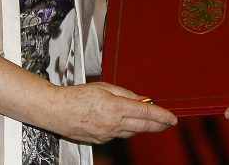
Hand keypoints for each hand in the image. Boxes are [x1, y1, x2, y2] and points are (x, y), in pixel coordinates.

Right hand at [45, 81, 177, 143]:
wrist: (57, 111)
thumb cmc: (78, 95)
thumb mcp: (105, 87)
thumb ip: (126, 94)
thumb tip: (142, 100)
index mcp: (116, 107)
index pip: (146, 112)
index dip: (162, 116)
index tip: (172, 118)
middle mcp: (114, 124)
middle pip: (143, 126)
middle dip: (159, 125)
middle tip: (169, 123)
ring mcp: (107, 135)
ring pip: (132, 132)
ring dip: (143, 126)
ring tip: (150, 121)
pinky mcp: (100, 141)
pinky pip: (119, 135)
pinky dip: (126, 128)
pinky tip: (126, 122)